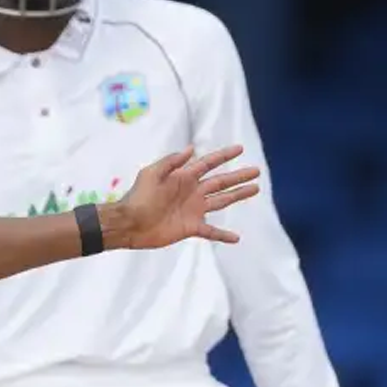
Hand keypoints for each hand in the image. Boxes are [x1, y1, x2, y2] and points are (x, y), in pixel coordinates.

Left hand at [109, 145, 260, 248]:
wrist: (129, 223)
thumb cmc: (138, 197)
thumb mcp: (152, 174)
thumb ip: (172, 161)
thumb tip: (191, 148)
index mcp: (184, 177)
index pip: (208, 164)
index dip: (224, 156)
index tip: (240, 149)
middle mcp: (192, 192)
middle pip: (221, 182)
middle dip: (238, 176)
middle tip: (256, 171)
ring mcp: (193, 210)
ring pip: (221, 201)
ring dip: (238, 195)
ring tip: (255, 189)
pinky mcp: (190, 227)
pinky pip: (211, 232)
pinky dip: (223, 235)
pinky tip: (236, 238)